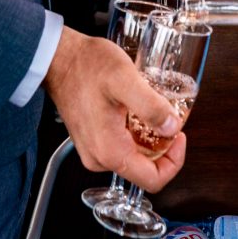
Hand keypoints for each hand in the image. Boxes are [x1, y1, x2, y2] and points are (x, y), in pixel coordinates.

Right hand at [44, 26, 185, 191]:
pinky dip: (137, 131)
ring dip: (151, 137)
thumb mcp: (126, 81)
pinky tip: (138, 108)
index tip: (178, 134)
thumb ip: (151, 107)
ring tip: (155, 109)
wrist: (59, 58)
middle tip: (169, 116)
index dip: (175, 160)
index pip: (154, 180)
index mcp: (110, 151)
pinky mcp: (93, 138)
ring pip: (136, 156)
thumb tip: (172, 128)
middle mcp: (100, 157)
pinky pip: (123, 144)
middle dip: (164, 146)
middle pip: (146, 169)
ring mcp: (95, 149)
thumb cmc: (87, 66)